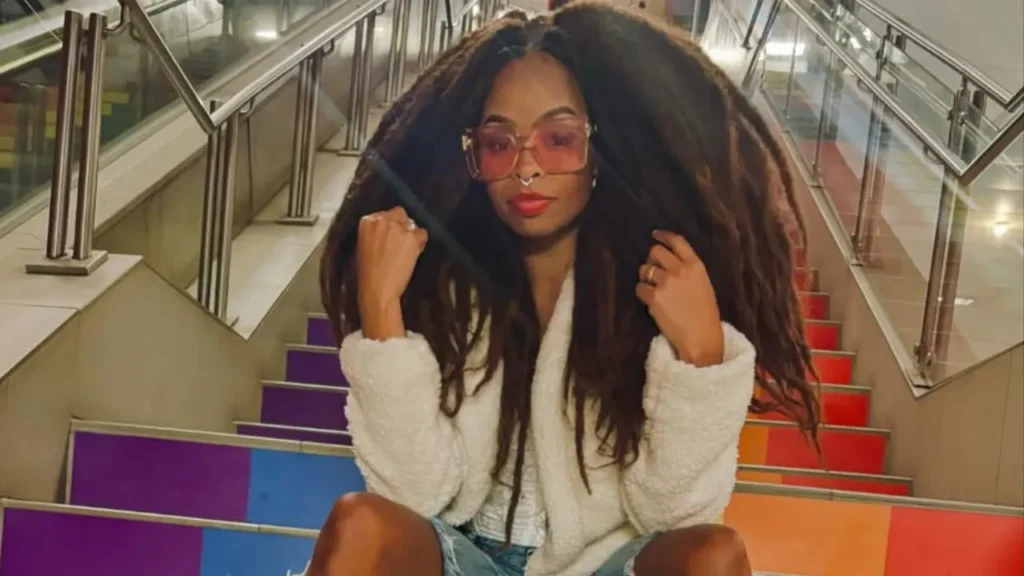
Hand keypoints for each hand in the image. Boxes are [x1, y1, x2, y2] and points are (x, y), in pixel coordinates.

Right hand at [356, 206, 427, 339]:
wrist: (377, 289)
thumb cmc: (368, 274)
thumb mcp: (363, 247)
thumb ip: (374, 233)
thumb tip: (389, 231)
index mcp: (367, 222)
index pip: (384, 214)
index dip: (390, 225)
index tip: (391, 236)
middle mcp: (383, 220)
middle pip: (400, 213)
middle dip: (402, 225)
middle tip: (400, 242)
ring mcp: (399, 227)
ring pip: (412, 223)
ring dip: (411, 235)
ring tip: (405, 252)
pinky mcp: (412, 237)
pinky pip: (423, 233)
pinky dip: (420, 243)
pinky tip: (412, 255)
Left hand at [636, 230, 723, 366]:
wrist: (701, 337)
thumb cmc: (705, 314)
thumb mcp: (703, 285)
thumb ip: (688, 271)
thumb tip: (669, 263)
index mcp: (695, 265)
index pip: (677, 241)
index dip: (663, 236)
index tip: (655, 235)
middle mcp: (680, 269)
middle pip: (655, 251)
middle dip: (651, 259)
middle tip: (653, 269)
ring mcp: (666, 282)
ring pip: (644, 269)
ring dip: (645, 277)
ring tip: (653, 288)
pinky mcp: (654, 296)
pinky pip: (640, 288)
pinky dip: (642, 294)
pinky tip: (650, 301)